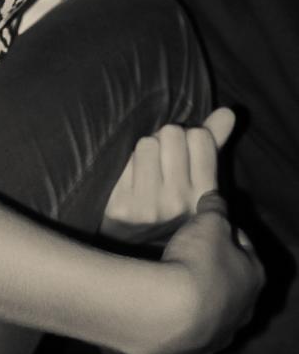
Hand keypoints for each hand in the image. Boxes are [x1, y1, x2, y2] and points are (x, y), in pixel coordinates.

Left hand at [102, 107, 234, 243]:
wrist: (131, 242)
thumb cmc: (167, 199)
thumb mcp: (197, 177)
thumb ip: (213, 142)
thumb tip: (228, 112)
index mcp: (205, 196)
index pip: (200, 136)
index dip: (187, 137)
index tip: (181, 156)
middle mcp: (182, 203)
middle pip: (172, 133)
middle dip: (164, 140)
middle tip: (160, 163)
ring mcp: (153, 207)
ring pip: (148, 142)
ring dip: (144, 151)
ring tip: (145, 172)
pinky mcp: (124, 208)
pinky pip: (127, 158)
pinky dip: (127, 163)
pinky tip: (130, 182)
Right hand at [136, 193, 262, 353]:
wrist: (170, 312)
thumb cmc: (197, 262)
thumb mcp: (209, 222)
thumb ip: (215, 209)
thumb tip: (216, 198)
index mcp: (254, 277)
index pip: (245, 245)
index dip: (226, 231)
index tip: (208, 223)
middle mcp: (245, 310)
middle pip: (232, 282)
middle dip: (217, 269)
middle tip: (191, 254)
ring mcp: (222, 335)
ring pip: (216, 312)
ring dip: (203, 299)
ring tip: (176, 283)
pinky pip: (193, 334)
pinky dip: (185, 323)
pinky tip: (170, 312)